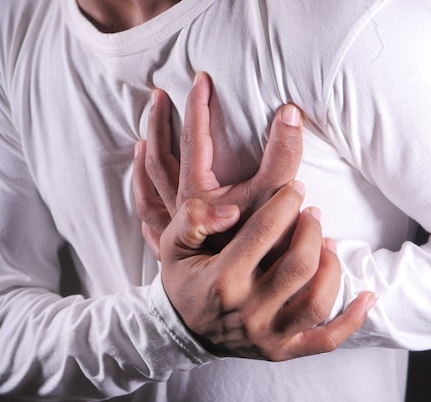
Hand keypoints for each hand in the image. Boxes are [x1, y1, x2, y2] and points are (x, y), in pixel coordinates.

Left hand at [133, 72, 302, 262]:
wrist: (246, 295)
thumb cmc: (262, 249)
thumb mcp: (275, 196)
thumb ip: (283, 154)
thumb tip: (289, 112)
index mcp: (199, 192)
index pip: (193, 138)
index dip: (197, 105)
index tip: (200, 79)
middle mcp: (181, 208)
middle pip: (160, 158)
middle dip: (159, 124)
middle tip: (158, 97)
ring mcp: (176, 229)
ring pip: (149, 189)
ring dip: (144, 161)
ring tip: (141, 140)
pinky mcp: (179, 247)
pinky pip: (151, 220)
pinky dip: (145, 203)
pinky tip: (144, 199)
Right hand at [158, 184, 375, 360]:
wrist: (182, 331)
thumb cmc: (183, 282)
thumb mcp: (172, 245)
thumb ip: (193, 219)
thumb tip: (233, 210)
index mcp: (222, 281)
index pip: (264, 231)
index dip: (285, 203)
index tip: (295, 189)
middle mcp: (248, 311)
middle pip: (299, 264)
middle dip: (311, 230)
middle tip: (312, 213)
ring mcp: (268, 335)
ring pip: (318, 300)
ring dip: (331, 266)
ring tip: (328, 243)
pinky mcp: (282, 351)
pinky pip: (327, 340)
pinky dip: (352, 319)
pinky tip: (367, 296)